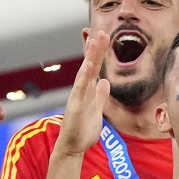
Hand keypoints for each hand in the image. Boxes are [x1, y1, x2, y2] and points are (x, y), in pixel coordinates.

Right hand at [58, 31, 110, 156]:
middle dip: (96, 49)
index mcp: (89, 91)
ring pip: (85, 72)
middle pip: (90, 65)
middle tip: (102, 31)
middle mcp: (82, 90)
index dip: (100, 53)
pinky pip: (81, 87)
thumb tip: (105, 82)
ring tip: (95, 40)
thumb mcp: (98, 110)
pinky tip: (89, 63)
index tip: (104, 38)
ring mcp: (78, 95)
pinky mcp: (76, 104)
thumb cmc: (84, 131)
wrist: (73, 147)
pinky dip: (85, 74)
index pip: (95, 68)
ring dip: (90, 56)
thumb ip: (100, 96)